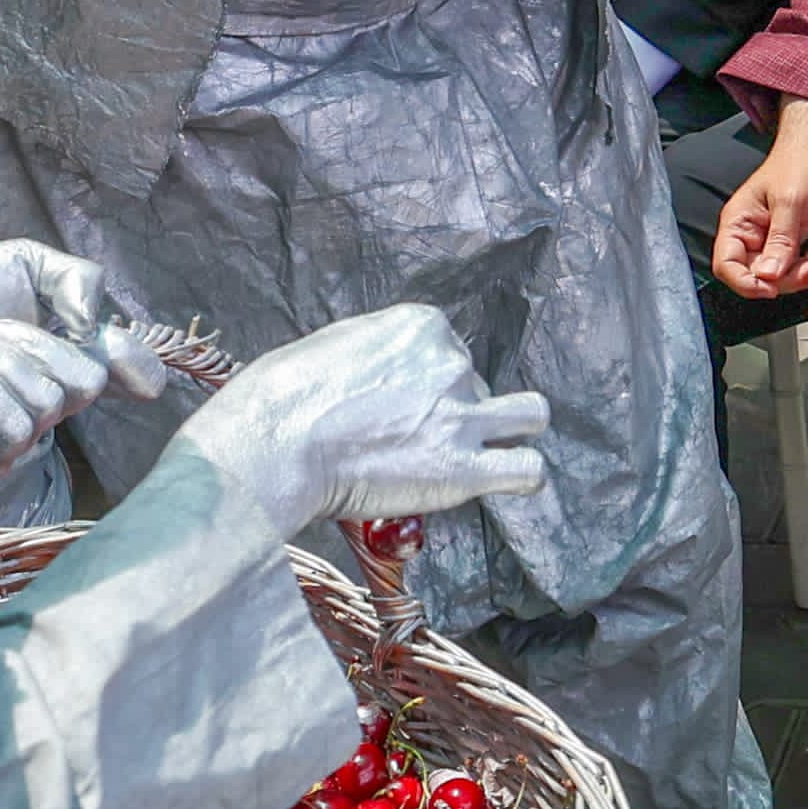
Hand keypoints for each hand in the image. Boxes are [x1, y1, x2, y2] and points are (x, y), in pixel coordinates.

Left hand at [0, 241, 167, 473]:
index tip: (116, 353)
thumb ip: (76, 279)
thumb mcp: (20, 264)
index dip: (140, 365)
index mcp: (62, 353)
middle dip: (35, 344)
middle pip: (89, 383)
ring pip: (49, 403)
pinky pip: (15, 429)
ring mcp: (17, 435)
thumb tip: (93, 331)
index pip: (130, 371)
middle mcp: (47, 399)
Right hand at [174, 301, 550, 532]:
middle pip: (479, 385)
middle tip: (420, 438)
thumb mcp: (335, 344)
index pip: (450, 350)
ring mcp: (461, 416)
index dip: (428, 381)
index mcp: (422, 326)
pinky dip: (522, 478)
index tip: (399, 404)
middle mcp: (452, 364)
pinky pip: (526, 471)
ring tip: (488, 451)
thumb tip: (385, 374)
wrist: (278, 442)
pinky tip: (503, 482)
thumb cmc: (284, 395)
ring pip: (530, 416)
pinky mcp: (462, 469)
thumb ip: (378, 355)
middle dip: (458, 408)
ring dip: (513, 431)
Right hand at [713, 134, 807, 297]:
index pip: (726, 265)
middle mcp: (749, 236)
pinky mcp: (788, 244)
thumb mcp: (790, 201)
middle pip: (756, 276)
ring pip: (778, 276)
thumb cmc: (797, 164)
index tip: (771, 288)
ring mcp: (769, 242)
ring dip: (802, 274)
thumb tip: (768, 275)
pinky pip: (794, 267)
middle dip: (785, 279)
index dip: (745, 282)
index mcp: (737, 223)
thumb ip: (780, 240)